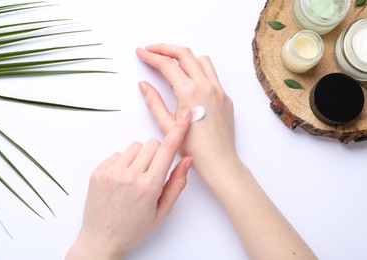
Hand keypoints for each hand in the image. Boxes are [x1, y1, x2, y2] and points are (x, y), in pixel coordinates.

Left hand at [66, 108, 192, 259]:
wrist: (101, 238)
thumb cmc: (133, 228)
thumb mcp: (162, 211)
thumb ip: (177, 184)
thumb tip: (186, 160)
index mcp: (149, 186)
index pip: (167, 150)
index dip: (178, 131)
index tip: (184, 116)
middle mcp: (130, 176)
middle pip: (152, 144)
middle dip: (157, 153)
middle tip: (152, 171)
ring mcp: (111, 172)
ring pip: (135, 146)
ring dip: (140, 157)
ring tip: (135, 177)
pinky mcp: (98, 171)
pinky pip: (118, 153)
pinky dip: (123, 162)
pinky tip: (122, 180)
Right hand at [136, 44, 236, 174]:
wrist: (219, 161)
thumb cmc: (193, 149)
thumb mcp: (166, 126)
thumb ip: (154, 102)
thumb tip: (144, 85)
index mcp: (189, 92)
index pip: (167, 65)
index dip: (151, 56)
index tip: (141, 52)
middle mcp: (206, 86)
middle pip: (185, 54)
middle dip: (166, 48)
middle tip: (152, 50)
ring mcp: (218, 90)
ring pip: (202, 60)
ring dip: (185, 57)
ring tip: (172, 63)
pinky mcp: (225, 97)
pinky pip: (212, 75)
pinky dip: (199, 70)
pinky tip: (190, 81)